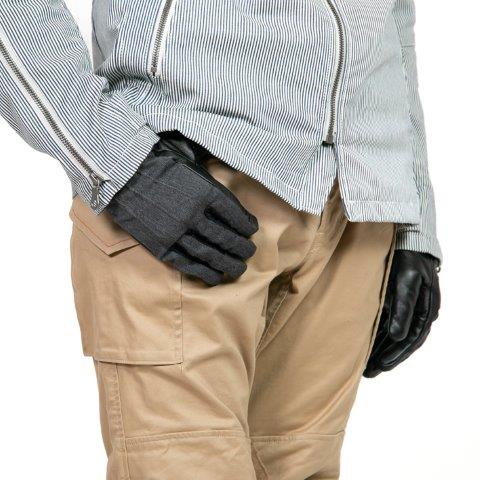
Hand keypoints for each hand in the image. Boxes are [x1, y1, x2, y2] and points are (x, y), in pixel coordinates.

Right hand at [107, 131, 257, 285]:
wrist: (121, 171)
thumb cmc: (158, 161)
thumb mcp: (191, 163)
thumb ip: (211, 181)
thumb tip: (230, 190)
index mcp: (206, 192)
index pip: (237, 216)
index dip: (248, 227)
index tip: (252, 231)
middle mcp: (194, 214)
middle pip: (226, 239)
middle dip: (242, 249)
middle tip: (249, 253)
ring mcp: (176, 232)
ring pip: (209, 254)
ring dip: (228, 264)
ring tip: (238, 269)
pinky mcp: (160, 245)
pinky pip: (186, 263)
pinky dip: (203, 272)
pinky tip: (215, 277)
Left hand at [364, 250, 440, 377]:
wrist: (406, 240)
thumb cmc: (408, 259)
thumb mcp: (405, 281)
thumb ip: (402, 307)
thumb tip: (397, 336)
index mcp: (426, 310)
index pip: (412, 339)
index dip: (397, 354)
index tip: (380, 366)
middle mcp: (420, 312)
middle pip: (403, 342)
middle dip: (386, 357)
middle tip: (369, 372)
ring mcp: (409, 308)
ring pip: (396, 336)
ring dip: (382, 350)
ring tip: (366, 365)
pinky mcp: (397, 302)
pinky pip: (390, 325)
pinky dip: (380, 337)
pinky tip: (368, 345)